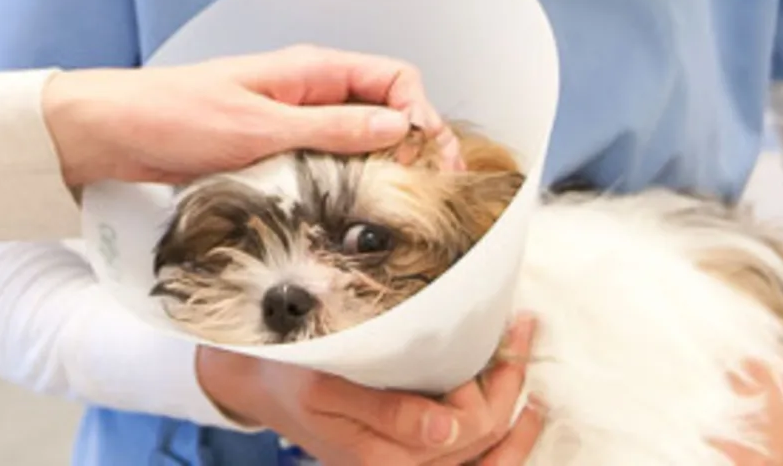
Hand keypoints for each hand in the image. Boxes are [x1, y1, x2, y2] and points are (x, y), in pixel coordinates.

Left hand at [42, 45, 452, 187]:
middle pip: (384, 110)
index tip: (428, 160)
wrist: (110, 132)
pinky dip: (344, 183)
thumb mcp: (259, 127)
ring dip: (379, 168)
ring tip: (392, 208)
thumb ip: (330, 128)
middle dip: (411, 146)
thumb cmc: (175, 116)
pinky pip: (324, 163)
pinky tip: (349, 212)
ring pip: (357, 141)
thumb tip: (399, 126)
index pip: (394, 78)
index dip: (421, 114)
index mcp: (311, 70)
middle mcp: (308, 92)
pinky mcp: (271, 151)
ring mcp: (290, 123)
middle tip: (424, 193)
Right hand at [193, 313, 544, 465]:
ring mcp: (406, 465)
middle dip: (510, 385)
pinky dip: (500, 432)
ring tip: (527, 359)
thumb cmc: (285, 376)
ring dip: (514, 407)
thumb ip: (387, 412)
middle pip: (483, 440)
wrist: (255, 384)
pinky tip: (516, 404)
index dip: (485, 386)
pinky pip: (469, 456)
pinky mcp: (406, 454)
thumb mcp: (324, 386)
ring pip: (484, 450)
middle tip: (523, 331)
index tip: (490, 336)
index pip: (464, 430)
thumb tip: (447, 429)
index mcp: (383, 459)